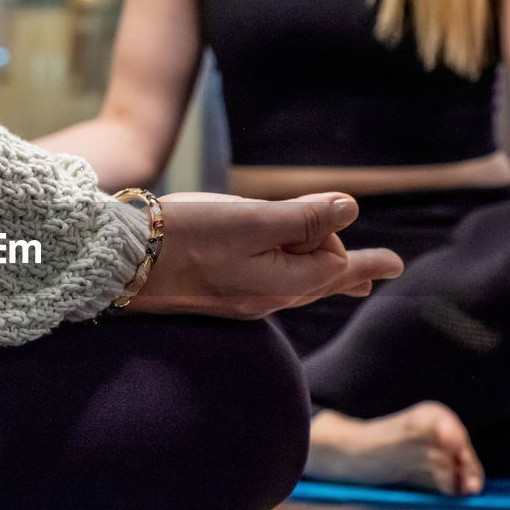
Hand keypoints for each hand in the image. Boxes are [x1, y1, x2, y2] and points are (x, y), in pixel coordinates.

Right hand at [125, 192, 403, 318]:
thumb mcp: (252, 220)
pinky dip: (292, 275)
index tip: (382, 256)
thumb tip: (350, 210)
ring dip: (326, 273)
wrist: (121, 262)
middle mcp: (265, 298)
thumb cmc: (186, 237)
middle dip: (351, 266)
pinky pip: (271, 285)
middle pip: (320, 279)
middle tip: (389, 267)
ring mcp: (240, 299)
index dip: (349, 246)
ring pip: (297, 284)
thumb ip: (304, 217)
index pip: (336, 261)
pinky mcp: (217, 293)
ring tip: (357, 279)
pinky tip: (288, 276)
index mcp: (282, 283)